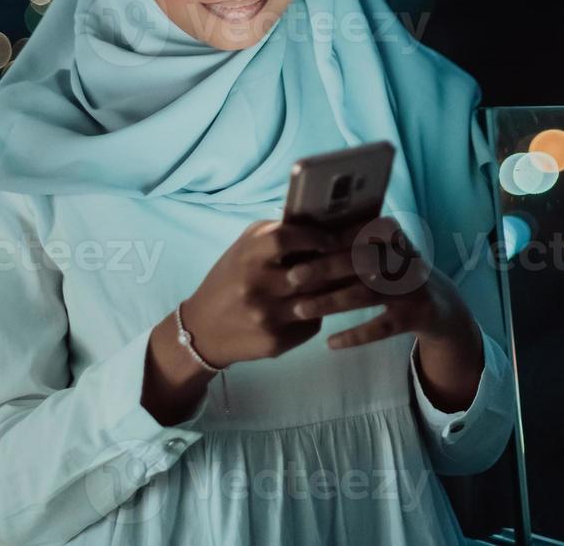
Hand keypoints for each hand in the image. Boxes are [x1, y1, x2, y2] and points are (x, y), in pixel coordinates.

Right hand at [144, 218, 342, 423]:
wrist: (202, 330)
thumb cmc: (231, 279)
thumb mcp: (244, 249)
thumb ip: (275, 233)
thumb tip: (320, 220)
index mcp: (248, 256)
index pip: (286, 238)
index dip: (314, 236)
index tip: (333, 239)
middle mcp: (256, 286)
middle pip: (312, 273)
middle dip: (340, 264)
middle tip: (361, 257)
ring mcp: (266, 317)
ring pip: (318, 301)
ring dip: (338, 290)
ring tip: (355, 279)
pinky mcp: (275, 342)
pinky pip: (312, 324)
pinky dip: (320, 314)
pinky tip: (327, 306)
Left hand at [285, 215, 484, 411]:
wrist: (441, 305)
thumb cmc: (393, 275)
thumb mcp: (380, 252)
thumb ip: (349, 244)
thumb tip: (299, 237)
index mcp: (394, 236)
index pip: (358, 232)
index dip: (328, 240)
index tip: (298, 247)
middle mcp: (405, 258)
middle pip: (361, 261)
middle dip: (324, 268)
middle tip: (292, 277)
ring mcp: (413, 287)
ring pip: (367, 293)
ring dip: (331, 301)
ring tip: (300, 309)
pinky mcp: (418, 315)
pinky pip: (382, 326)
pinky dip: (356, 335)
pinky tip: (331, 342)